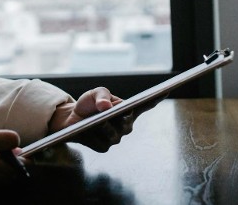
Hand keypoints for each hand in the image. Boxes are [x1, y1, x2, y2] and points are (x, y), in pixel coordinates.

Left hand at [47, 87, 164, 151]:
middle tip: (107, 112)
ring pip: (113, 134)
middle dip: (118, 118)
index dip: (157, 98)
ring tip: (94, 123)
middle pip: (126, 123)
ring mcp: (115, 137)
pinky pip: (100, 143)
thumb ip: (101, 96)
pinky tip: (85, 131)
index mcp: (127, 110)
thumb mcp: (94, 94)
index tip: (166, 90)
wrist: (72, 118)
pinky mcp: (103, 147)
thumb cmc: (88, 104)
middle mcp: (125, 125)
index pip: (145, 104)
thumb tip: (107, 106)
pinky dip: (92, 137)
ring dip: (103, 128)